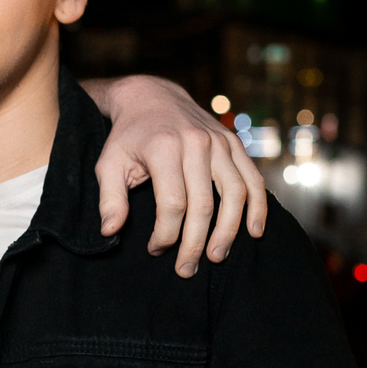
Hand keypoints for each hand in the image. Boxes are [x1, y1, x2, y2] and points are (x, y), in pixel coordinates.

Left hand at [86, 75, 267, 276]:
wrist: (152, 97)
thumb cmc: (128, 137)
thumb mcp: (109, 164)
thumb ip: (110, 198)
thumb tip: (110, 232)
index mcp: (164, 149)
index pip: (172, 204)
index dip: (165, 234)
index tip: (155, 250)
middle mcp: (196, 144)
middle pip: (203, 205)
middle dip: (194, 243)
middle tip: (186, 270)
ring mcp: (220, 142)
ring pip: (235, 194)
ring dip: (228, 231)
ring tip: (216, 257)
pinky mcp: (234, 143)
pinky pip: (253, 178)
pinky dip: (257, 206)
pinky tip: (253, 231)